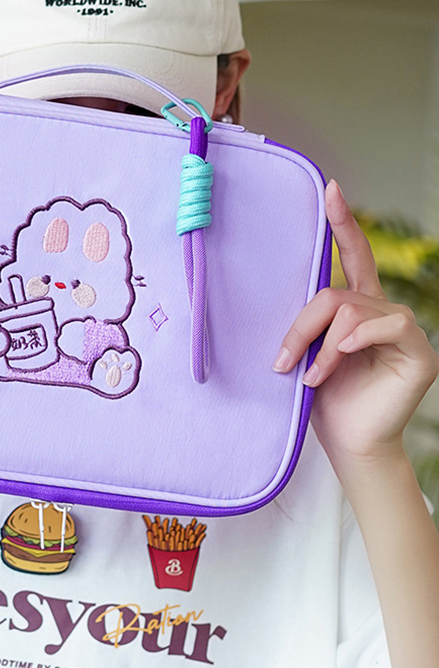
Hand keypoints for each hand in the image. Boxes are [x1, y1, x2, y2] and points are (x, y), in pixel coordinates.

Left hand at [275, 180, 438, 467]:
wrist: (347, 442)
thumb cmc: (323, 401)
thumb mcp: (306, 355)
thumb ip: (305, 325)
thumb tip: (290, 304)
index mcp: (354, 309)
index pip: (352, 258)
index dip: (342, 224)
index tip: (330, 190)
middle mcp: (380, 312)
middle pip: (335, 293)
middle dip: (302, 326)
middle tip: (283, 362)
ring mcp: (401, 330)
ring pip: (352, 310)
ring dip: (323, 345)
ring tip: (311, 378)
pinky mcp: (417, 351)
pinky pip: (388, 324)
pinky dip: (355, 340)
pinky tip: (340, 358)